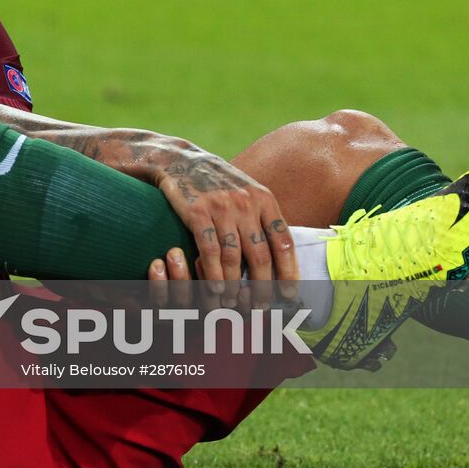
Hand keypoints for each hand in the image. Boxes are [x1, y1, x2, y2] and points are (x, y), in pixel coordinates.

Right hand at [153, 152, 297, 303]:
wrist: (180, 160)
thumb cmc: (217, 182)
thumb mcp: (247, 191)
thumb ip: (262, 218)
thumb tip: (280, 256)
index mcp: (264, 199)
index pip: (283, 242)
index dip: (288, 271)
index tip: (288, 294)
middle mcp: (246, 203)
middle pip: (260, 254)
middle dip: (261, 286)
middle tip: (260, 307)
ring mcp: (221, 207)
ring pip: (233, 256)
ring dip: (234, 285)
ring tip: (234, 302)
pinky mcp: (196, 211)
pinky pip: (209, 250)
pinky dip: (213, 273)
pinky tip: (214, 288)